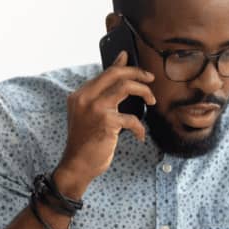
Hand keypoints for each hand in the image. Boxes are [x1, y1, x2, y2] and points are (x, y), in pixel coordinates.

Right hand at [53, 51, 155, 198]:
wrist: (77, 165)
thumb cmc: (86, 141)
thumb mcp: (90, 114)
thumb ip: (102, 94)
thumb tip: (120, 63)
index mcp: (80, 94)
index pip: (106, 73)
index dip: (125, 67)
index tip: (139, 68)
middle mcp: (85, 98)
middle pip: (115, 74)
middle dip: (137, 73)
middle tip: (150, 79)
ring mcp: (95, 108)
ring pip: (125, 87)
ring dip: (144, 92)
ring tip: (151, 101)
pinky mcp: (106, 122)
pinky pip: (132, 118)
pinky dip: (139, 127)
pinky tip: (139, 135)